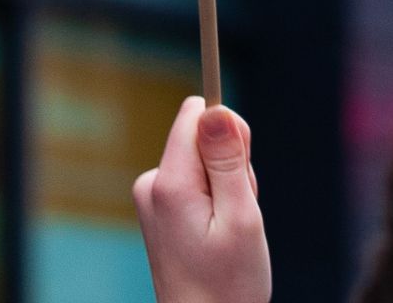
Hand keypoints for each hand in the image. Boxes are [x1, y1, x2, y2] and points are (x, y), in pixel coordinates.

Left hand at [133, 96, 270, 302]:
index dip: (230, 135)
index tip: (240, 173)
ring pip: (203, 162)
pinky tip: (217, 235)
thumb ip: (228, 161)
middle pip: (202, 139)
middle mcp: (152, 184)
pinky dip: (215, 203)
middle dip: (231, 168)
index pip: (195, 115)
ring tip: (229, 231)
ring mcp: (152, 198)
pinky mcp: (159, 209)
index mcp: (169, 183)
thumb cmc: (228, 285)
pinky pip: (195, 183)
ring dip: (226, 189)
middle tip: (239, 214)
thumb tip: (215, 108)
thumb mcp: (241, 218)